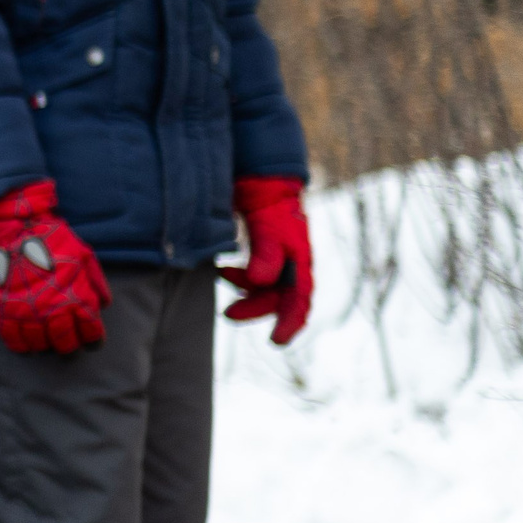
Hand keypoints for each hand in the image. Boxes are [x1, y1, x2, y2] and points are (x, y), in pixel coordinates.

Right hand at [0, 181, 111, 354]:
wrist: (15, 230)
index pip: (91, 332)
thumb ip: (95, 283)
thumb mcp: (84, 256)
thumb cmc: (53, 241)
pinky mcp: (5, 310)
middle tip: (69, 345)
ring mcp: (27, 311)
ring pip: (39, 344)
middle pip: (65, 344)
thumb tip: (103, 304)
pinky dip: (19, 345)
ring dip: (45, 346)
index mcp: (76, 298)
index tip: (92, 340)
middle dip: (70, 348)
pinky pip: (12, 338)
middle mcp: (52, 309)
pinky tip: (25, 344)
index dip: (94, 340)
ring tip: (47, 343)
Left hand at [219, 176, 313, 344]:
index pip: (299, 301)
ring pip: (263, 289)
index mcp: (301, 262)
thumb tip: (259, 283)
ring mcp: (278, 261)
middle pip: (277, 299)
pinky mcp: (263, 255)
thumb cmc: (271, 203)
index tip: (276, 342)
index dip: (289, 324)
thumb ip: (266, 253)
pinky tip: (223, 269)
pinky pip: (253, 277)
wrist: (265, 180)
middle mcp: (292, 266)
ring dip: (244, 292)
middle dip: (254, 308)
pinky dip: (239, 278)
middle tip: (228, 314)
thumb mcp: (269, 226)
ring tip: (222, 274)